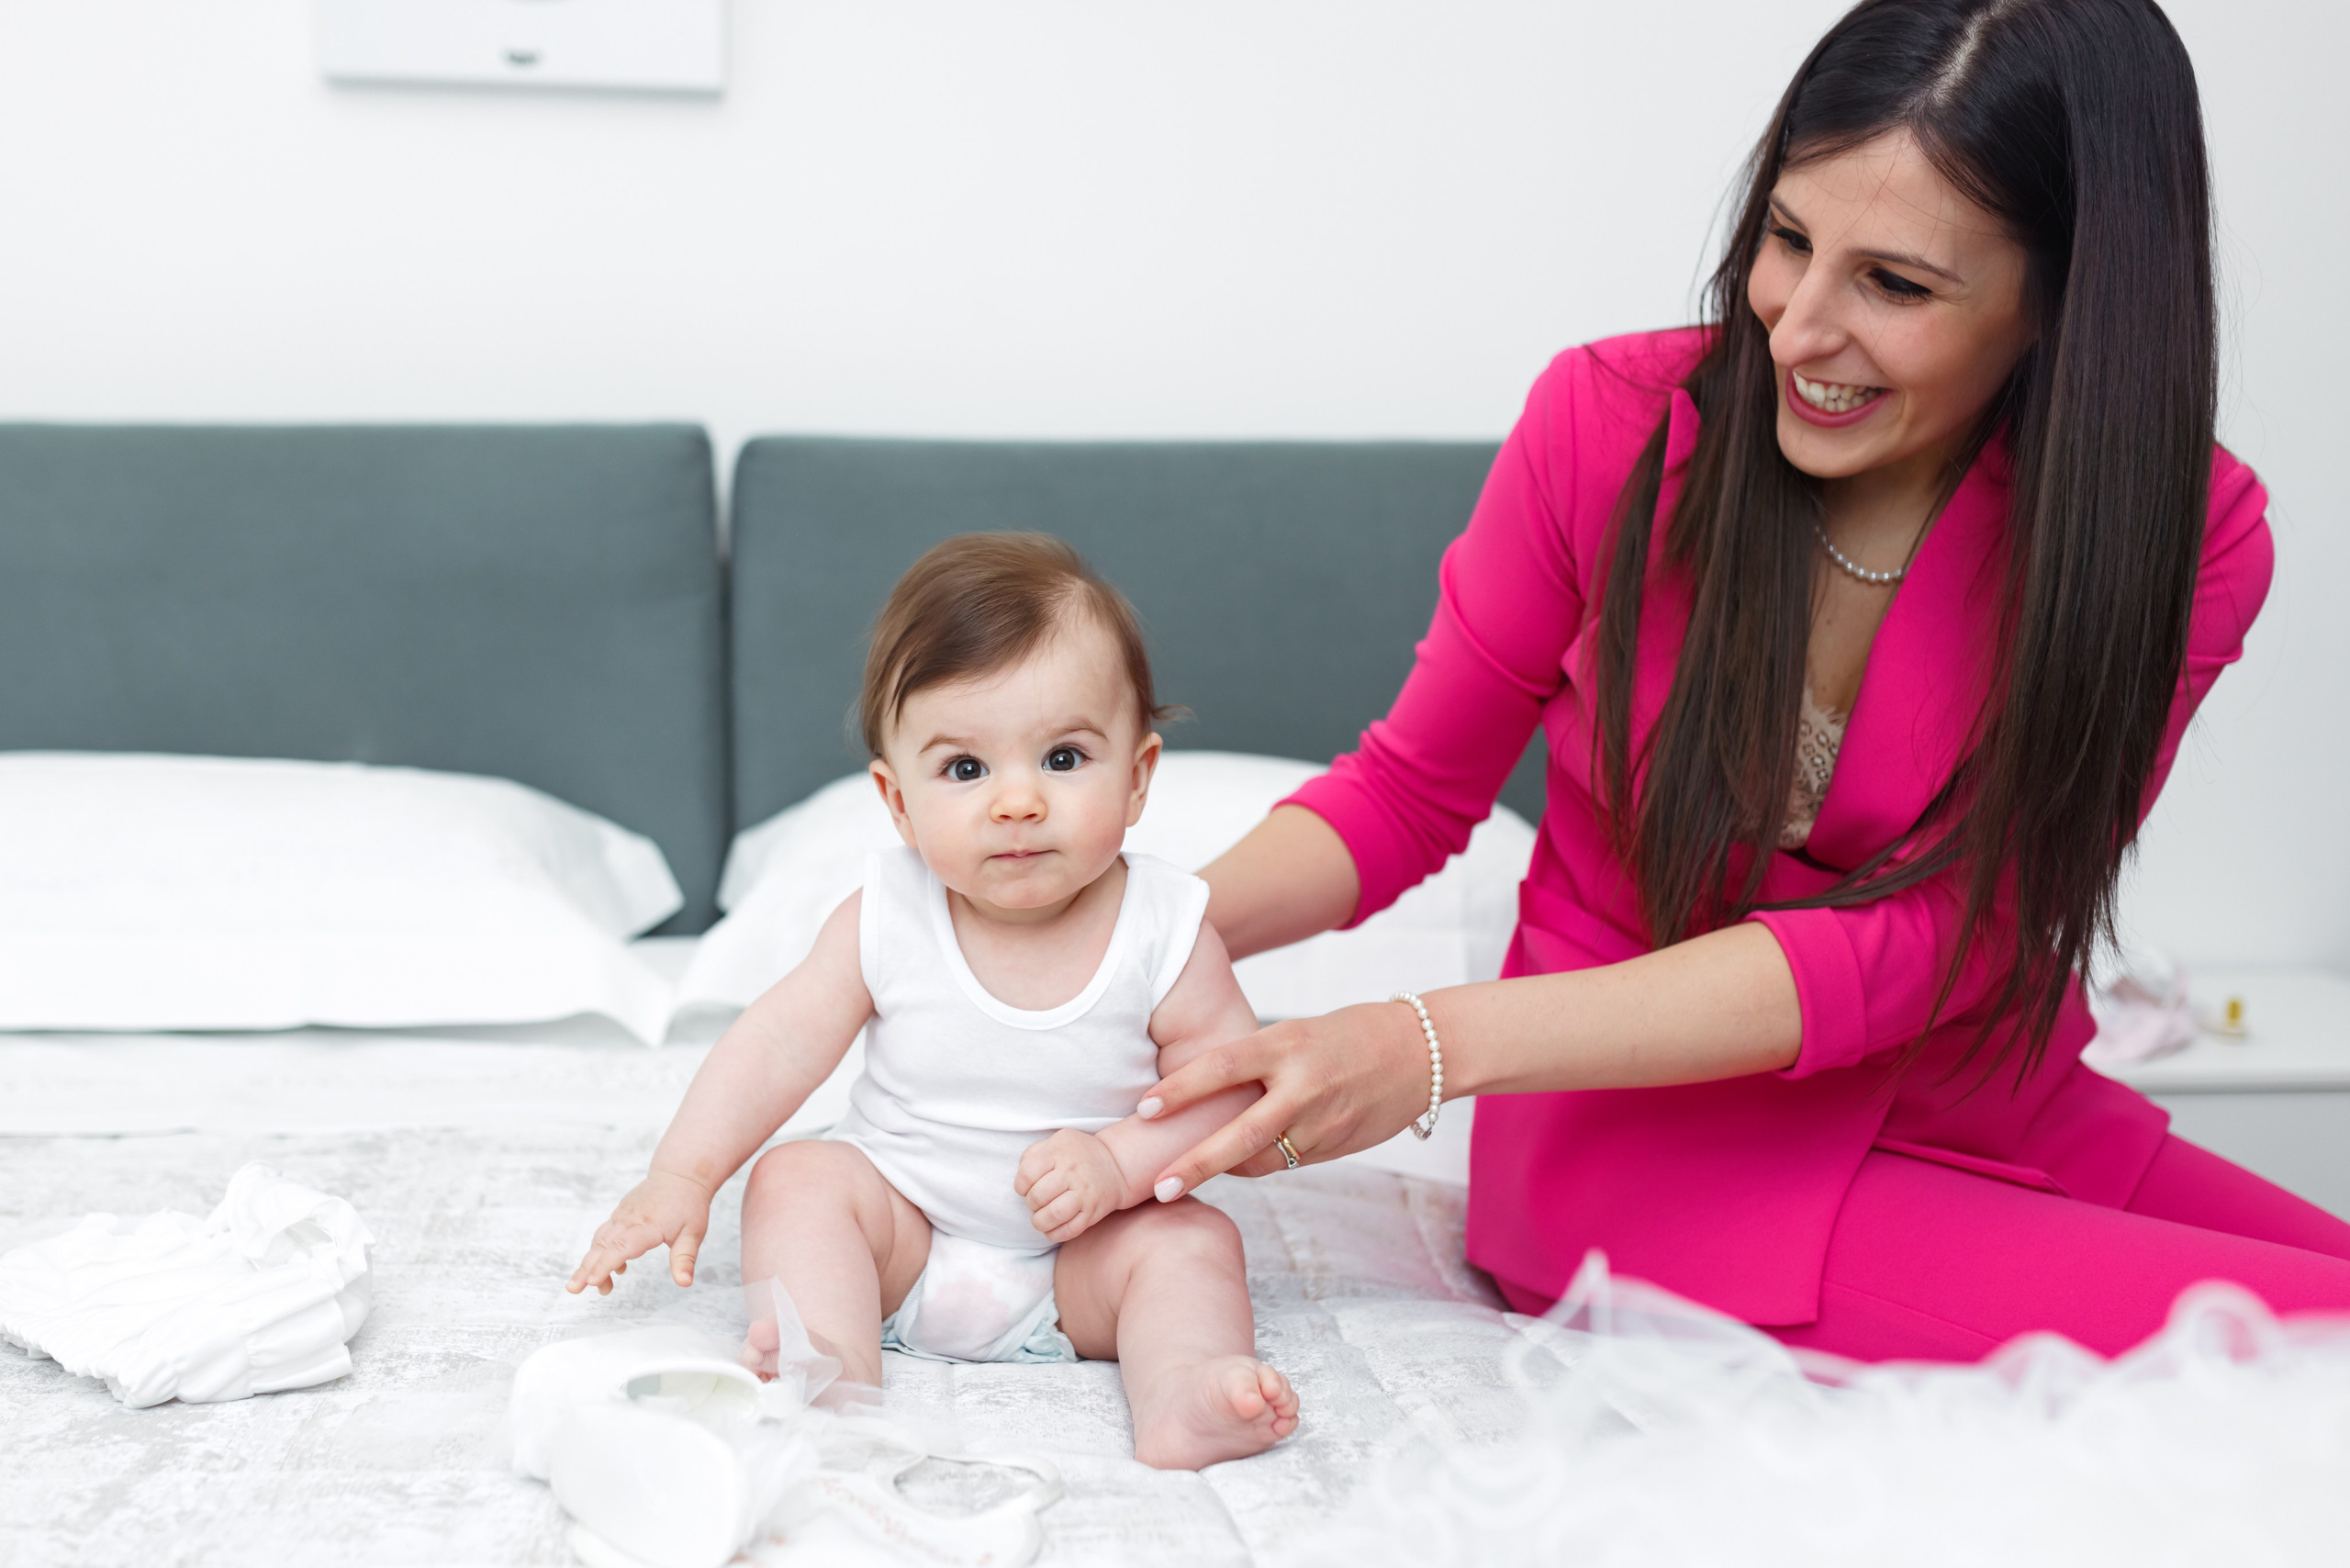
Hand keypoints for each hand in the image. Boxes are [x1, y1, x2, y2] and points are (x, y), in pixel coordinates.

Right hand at [568, 1168, 714, 1294]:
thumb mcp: (694, 1232)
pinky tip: (612, 1269)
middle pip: (603, 1245)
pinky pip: (605, 1234)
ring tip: (584, 1285)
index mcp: (648, 1225)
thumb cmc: (688, 1203)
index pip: (621, 1247)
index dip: (605, 1265)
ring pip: (600, 1240)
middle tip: (574, 1289)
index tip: (592, 1282)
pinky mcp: (620, 1214)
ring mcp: (622, 1215)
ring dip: (589, 1262)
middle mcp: (630, 1219)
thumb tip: (685, 1283)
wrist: (680, 1173)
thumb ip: (685, 1258)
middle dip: (586, 1268)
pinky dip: (600, 1251)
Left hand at [1015, 1129, 1128, 1243]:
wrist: (1116, 1165)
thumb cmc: (1078, 1154)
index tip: (1025, 1188)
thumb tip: (1021, 1176)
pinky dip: (1055, 1234)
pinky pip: (1070, 1230)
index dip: (1020, 1185)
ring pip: (1053, 1215)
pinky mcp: (1092, 1212)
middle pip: (1037, 1196)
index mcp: (1058, 1153)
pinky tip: (1052, 1227)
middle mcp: (1072, 1172)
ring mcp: (1084, 1193)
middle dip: (1031, 1204)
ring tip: (1041, 1218)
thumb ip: (1033, 1154)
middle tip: (1036, 1202)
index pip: (1027, 1173)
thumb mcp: (1056, 1141)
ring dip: (1040, 1221)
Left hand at [1138, 1001, 1433, 1197]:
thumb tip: (1206, 1096)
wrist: (1423, 1052)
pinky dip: (1258, 1165)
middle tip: (1158, 1187)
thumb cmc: (1349, 1034)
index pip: (1222, 1067)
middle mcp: (1302, 1085)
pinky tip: (1240, 1162)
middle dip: (1195, 1163)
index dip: (1180, 1089)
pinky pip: (1286, 1163)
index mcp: (1287, 1044)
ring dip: (1223, 1169)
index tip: (1144, 1108)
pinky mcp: (1336, 1146)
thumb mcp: (1299, 1032)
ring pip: (1261, 1159)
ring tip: (1184, 1177)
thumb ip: (1258, 1063)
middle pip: (1239, 1133)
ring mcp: (1322, 1122)